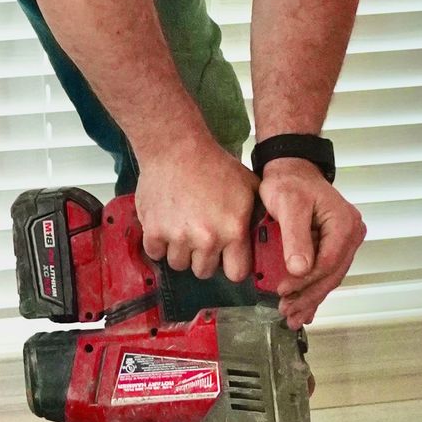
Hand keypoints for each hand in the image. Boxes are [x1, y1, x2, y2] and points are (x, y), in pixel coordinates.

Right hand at [134, 138, 258, 285]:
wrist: (177, 148)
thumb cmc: (215, 165)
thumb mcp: (249, 186)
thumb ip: (258, 214)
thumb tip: (267, 235)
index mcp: (233, 231)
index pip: (236, 273)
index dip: (230, 266)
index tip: (225, 258)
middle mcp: (207, 239)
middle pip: (204, 271)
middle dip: (202, 258)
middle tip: (199, 238)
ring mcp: (179, 237)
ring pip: (178, 264)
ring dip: (179, 251)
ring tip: (181, 229)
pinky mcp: (154, 230)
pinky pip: (155, 253)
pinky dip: (158, 243)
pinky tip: (164, 226)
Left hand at [256, 160, 365, 326]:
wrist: (291, 172)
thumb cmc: (290, 183)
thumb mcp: (289, 205)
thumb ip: (295, 237)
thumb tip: (300, 270)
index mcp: (344, 224)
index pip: (328, 262)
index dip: (305, 281)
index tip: (283, 290)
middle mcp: (350, 234)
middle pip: (331, 274)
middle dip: (309, 296)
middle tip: (287, 311)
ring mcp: (343, 242)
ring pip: (329, 277)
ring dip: (310, 298)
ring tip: (292, 315)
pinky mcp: (332, 247)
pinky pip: (325, 273)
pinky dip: (313, 291)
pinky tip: (306, 309)